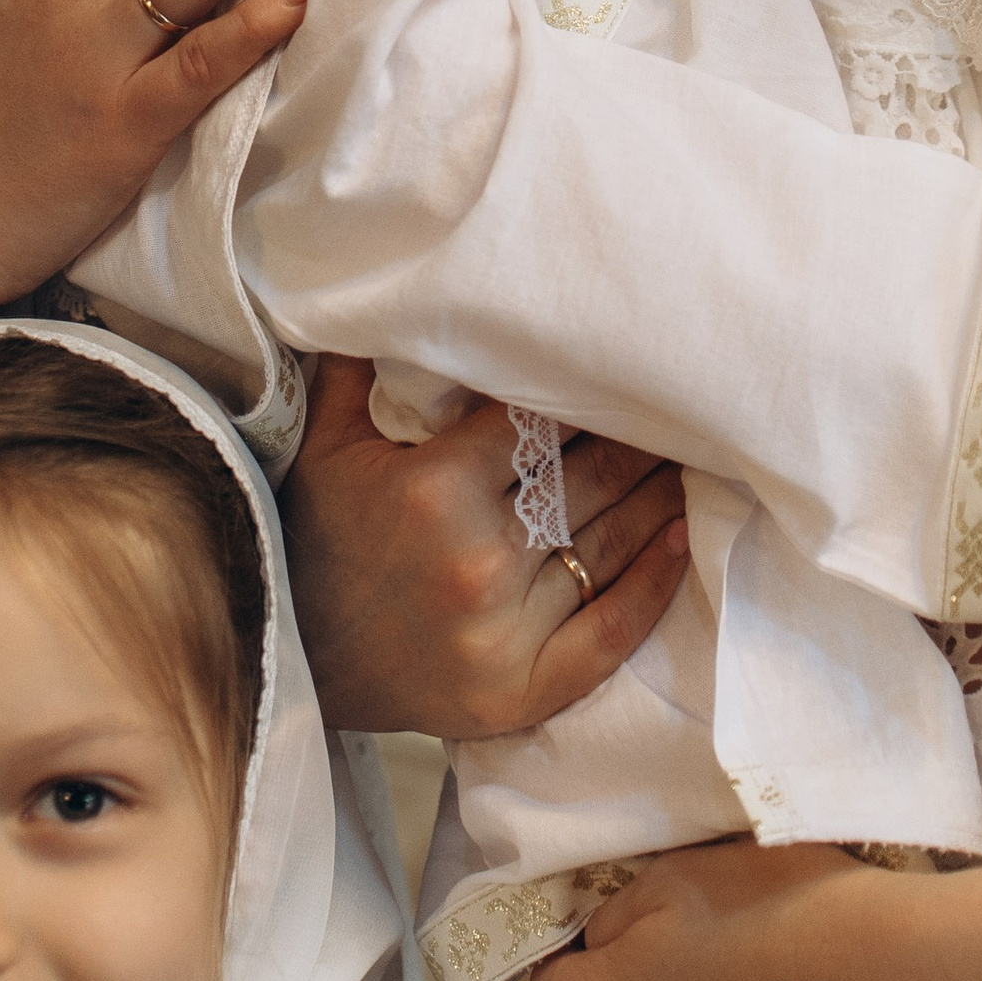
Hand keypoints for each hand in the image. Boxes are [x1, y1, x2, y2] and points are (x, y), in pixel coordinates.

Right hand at [285, 358, 689, 733]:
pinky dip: (654, 582)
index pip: (540, 424)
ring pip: (609, 544)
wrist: (292, 665)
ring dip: (658, 499)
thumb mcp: (321, 447)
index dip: (582, 396)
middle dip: (637, 440)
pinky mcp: (523, 689)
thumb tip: (388, 291)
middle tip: (677, 409)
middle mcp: (477, 559)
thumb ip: (356, 368)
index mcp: (433, 490)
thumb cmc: (313, 544)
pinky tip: (681, 539)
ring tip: (688, 462)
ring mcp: (504, 631)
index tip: (616, 371)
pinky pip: (611, 630)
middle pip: (589, 479)